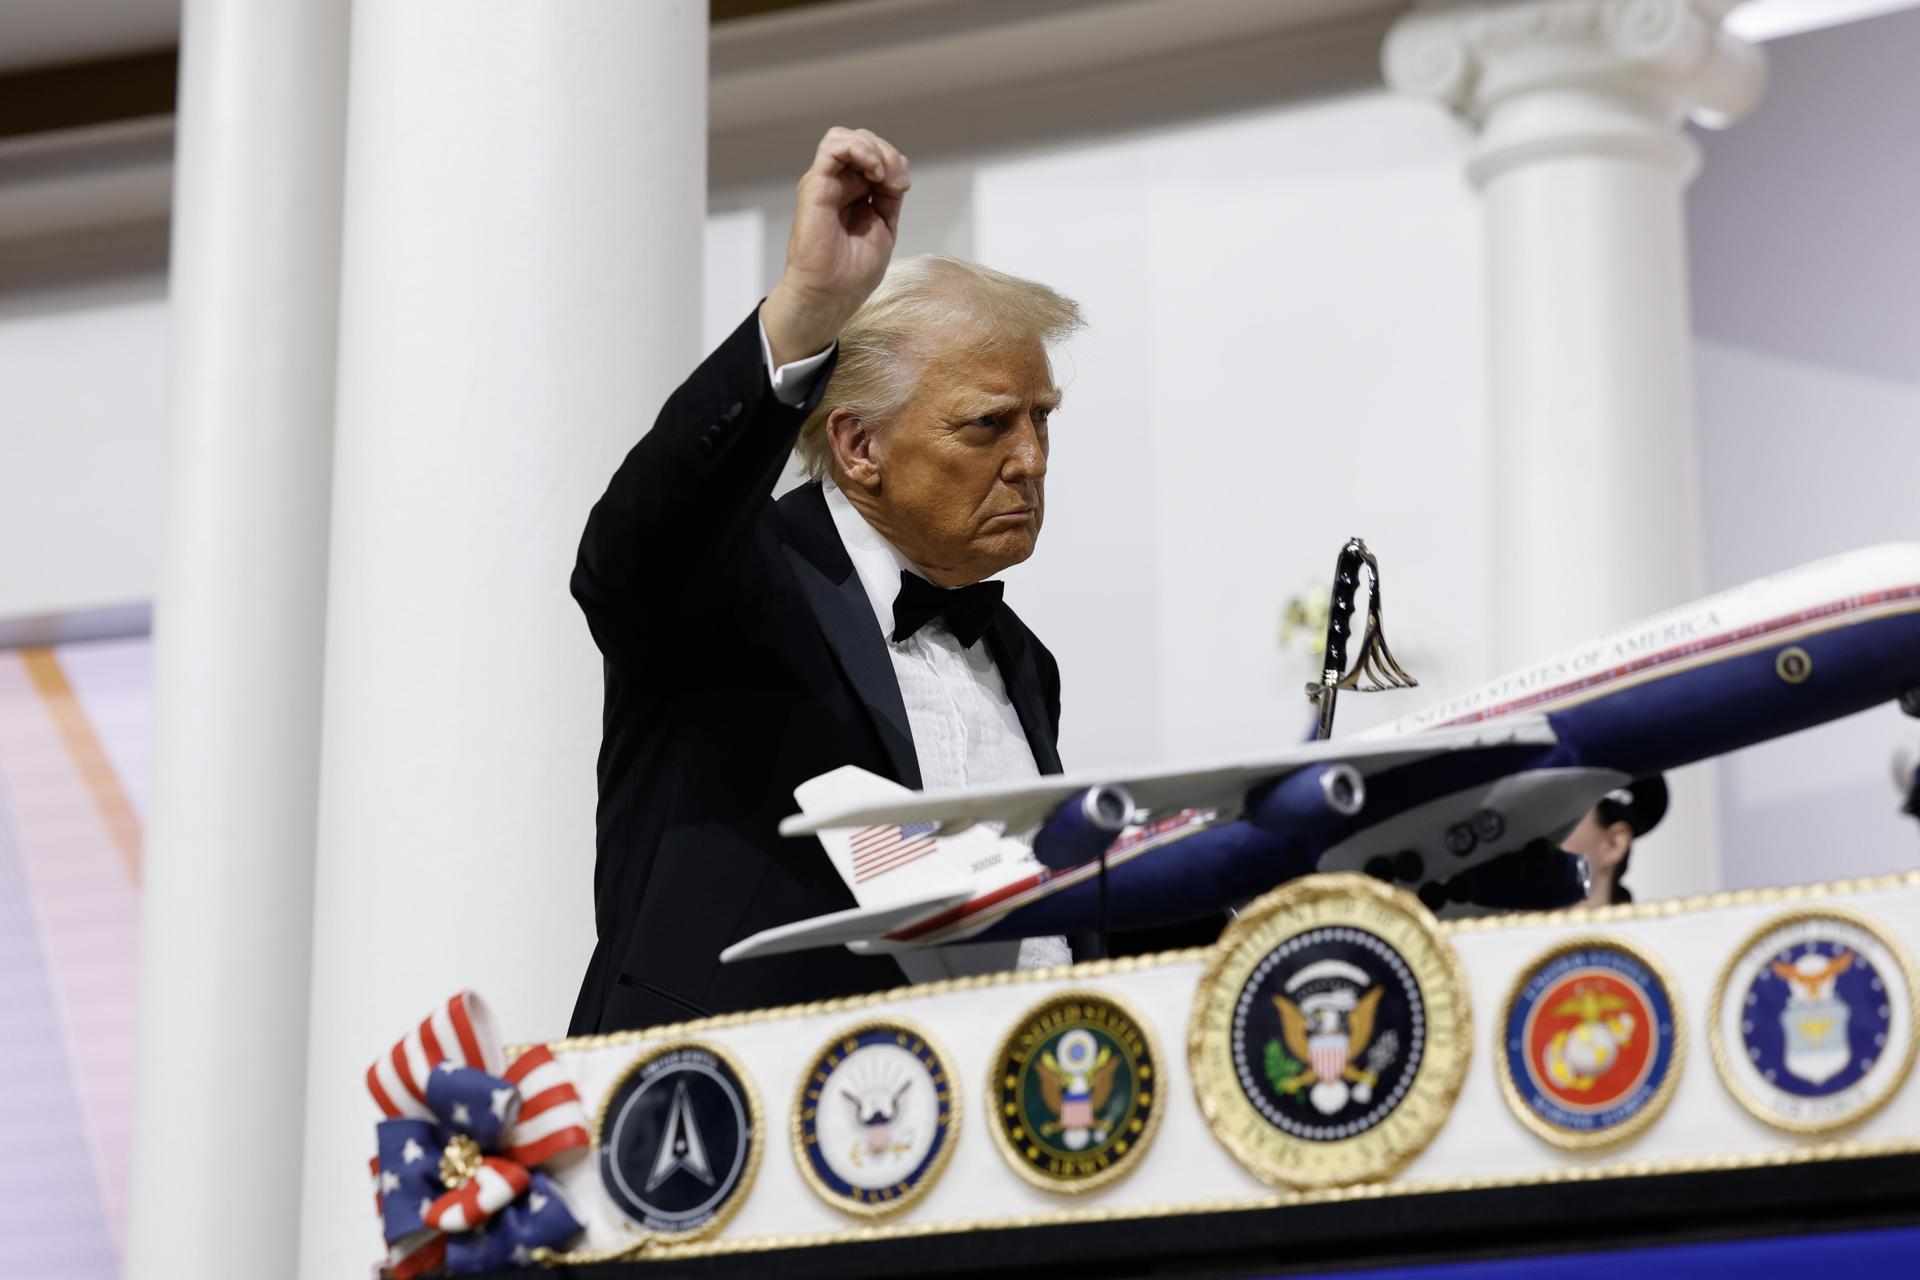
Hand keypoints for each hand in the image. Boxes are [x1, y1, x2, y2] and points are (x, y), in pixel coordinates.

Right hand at [761, 127, 910, 367]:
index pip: (874, 155)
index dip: (894, 162)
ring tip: (882, 175)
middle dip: (888, 153)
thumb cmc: (852, 273)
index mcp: (852, 193)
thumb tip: (897, 174)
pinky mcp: (815, 185)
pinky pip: (834, 146)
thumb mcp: (883, 227)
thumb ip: (888, 197)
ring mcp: (824, 182)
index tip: (902, 187)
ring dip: (874, 149)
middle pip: (863, 141)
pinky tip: (873, 171)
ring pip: (846, 137)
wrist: (831, 295)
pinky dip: (859, 149)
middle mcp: (836, 183)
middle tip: (897, 182)